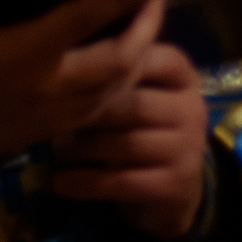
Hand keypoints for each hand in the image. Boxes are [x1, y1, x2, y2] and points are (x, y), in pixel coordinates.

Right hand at [0, 0, 165, 169]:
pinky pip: (106, 107)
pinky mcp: (55, 129)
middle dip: (148, 28)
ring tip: (146, 27)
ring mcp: (58, 113)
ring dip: (142, 55)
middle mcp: (51, 86)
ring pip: (121, 87)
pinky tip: (122, 66)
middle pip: (122, 60)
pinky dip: (124, 83)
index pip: (84, 20)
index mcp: (24, 55)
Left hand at [51, 40, 209, 239]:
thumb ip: (105, 72)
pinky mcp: (177, 183)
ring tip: (56, 149)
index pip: (146, 58)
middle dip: (87, 114)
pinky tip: (61, 181)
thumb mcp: (126, 91)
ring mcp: (188, 148)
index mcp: (178, 75)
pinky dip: (87, 182)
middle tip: (50, 119)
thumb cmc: (133, 123)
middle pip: (132, 105)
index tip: (66, 75)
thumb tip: (54, 65)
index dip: (104, 68)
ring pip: (127, 144)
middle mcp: (191, 108)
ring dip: (83, 148)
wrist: (167, 181)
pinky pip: (125, 181)